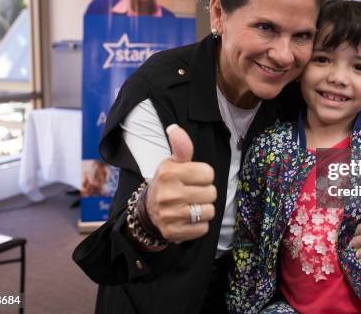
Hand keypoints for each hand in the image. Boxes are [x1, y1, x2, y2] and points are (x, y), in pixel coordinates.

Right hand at [146, 124, 216, 242]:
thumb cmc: (168, 182)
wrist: (149, 210)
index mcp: (169, 173)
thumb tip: (175, 128)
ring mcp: (170, 215)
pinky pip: (203, 229)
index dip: (204, 176)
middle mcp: (168, 194)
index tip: (192, 178)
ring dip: (204, 209)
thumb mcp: (173, 162)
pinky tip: (188, 219)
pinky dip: (199, 225)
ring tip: (190, 205)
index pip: (209, 173)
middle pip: (212, 193)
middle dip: (205, 192)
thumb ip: (181, 146)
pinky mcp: (173, 232)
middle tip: (191, 192)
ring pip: (209, 211)